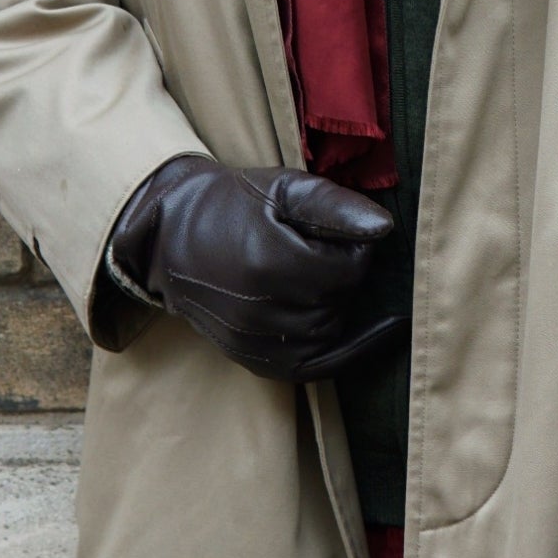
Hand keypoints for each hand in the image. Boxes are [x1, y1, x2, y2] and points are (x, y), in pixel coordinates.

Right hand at [106, 154, 402, 380]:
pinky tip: (372, 336)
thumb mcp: (284, 189)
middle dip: (345, 280)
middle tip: (324, 256)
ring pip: (330, 333)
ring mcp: (253, 339)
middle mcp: (259, 308)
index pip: (349, 269)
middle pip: (340, 302)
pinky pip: (313, 367)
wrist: (171, 236)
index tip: (337, 236)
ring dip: (339, 309)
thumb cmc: (234, 205)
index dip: (355, 250)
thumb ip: (336, 205)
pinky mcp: (252, 358)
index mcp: (268, 261)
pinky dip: (344, 352)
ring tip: (321, 282)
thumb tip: (385, 228)